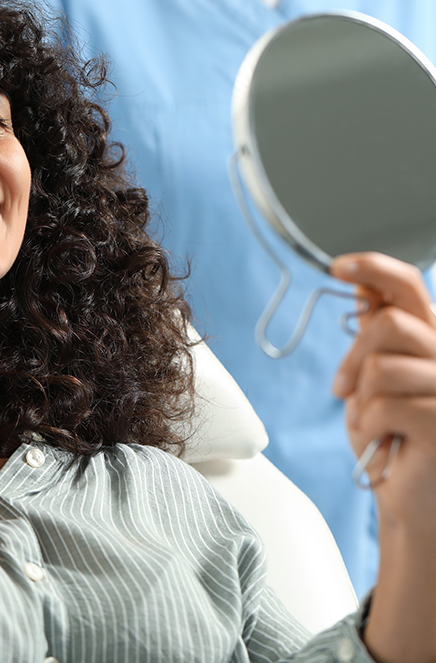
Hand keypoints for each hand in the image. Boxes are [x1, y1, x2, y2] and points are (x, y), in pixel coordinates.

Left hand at [331, 252, 435, 522]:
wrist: (411, 497)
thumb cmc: (393, 437)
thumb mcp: (375, 377)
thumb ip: (376, 334)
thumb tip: (362, 283)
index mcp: (431, 339)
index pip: (408, 286)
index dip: (373, 268)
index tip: (337, 266)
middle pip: (388, 325)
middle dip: (352, 358)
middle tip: (342, 390)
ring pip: (381, 367)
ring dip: (363, 399)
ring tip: (375, 422)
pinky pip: (385, 405)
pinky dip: (370, 424)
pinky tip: (386, 440)